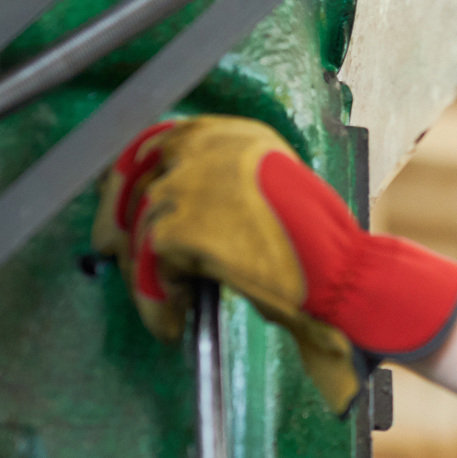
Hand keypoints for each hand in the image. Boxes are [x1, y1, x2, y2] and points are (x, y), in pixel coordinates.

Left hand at [92, 116, 456, 412]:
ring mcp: (190, 184)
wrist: (346, 277)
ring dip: (142, 271)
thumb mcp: (271, 201)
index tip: (122, 205)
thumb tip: (175, 218)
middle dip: (119, 215)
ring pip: (139, 225)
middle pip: (136, 172)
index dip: (136, 174)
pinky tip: (171, 320)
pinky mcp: (179, 227)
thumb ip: (225, 196)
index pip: (164, 141)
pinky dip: (154, 298)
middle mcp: (208, 148)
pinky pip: (147, 265)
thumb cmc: (322, 256)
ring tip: (163, 305)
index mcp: (236, 137)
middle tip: (110, 250)